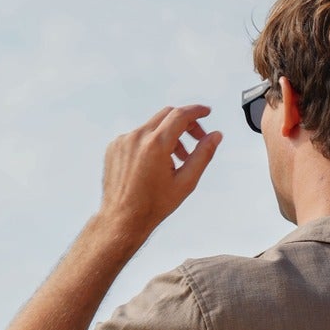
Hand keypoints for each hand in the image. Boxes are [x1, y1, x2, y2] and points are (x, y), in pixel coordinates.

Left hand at [98, 104, 220, 242]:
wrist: (122, 218)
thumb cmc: (152, 205)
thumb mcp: (186, 182)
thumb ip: (203, 155)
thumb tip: (215, 136)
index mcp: (155, 145)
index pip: (180, 115)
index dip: (196, 111)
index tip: (205, 112)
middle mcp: (137, 138)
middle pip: (167, 116)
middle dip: (185, 123)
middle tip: (196, 138)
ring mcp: (123, 141)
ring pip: (152, 126)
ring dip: (168, 135)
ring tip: (176, 159)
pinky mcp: (114, 147)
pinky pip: (137, 136)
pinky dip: (150, 142)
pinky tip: (154, 163)